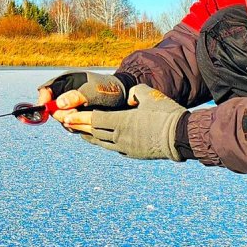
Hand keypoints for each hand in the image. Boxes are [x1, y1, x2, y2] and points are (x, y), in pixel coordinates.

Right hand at [37, 71, 128, 124]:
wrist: (122, 98)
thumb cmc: (109, 89)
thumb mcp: (94, 91)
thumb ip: (77, 96)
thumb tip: (59, 103)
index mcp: (66, 82)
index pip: (46, 90)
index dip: (43, 99)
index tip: (45, 109)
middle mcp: (65, 93)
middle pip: (51, 107)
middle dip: (61, 113)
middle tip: (74, 115)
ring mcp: (69, 106)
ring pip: (60, 117)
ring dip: (69, 121)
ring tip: (83, 117)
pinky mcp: (75, 116)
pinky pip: (68, 124)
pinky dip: (74, 126)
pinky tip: (85, 123)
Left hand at [72, 85, 186, 160]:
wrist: (180, 137)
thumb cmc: (166, 114)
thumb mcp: (149, 96)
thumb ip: (134, 93)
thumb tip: (127, 97)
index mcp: (122, 122)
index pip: (95, 120)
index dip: (80, 118)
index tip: (67, 116)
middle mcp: (120, 137)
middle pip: (94, 132)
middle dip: (79, 127)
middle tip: (66, 122)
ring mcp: (126, 147)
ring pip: (101, 142)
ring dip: (89, 136)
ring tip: (78, 131)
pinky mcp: (132, 154)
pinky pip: (112, 147)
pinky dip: (102, 142)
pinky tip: (99, 139)